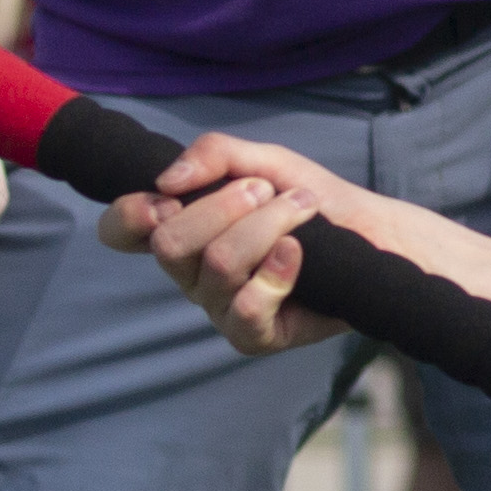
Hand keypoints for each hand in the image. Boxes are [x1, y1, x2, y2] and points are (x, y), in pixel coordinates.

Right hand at [107, 128, 386, 355]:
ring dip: (266, 224)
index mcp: (181, 230)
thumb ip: (213, 154)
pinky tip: (299, 251)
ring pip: (218, 264)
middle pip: (169, 243)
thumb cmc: (308, 199)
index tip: (168, 197)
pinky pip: (248, 305)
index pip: (120, 231)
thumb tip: (167, 181)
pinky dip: (278, 268)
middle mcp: (189, 274)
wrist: (370, 234)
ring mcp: (218, 308)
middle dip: (223, 205)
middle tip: (265, 190)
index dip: (129, 215)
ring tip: (301, 207)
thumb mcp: (263, 161)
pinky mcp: (253, 336)